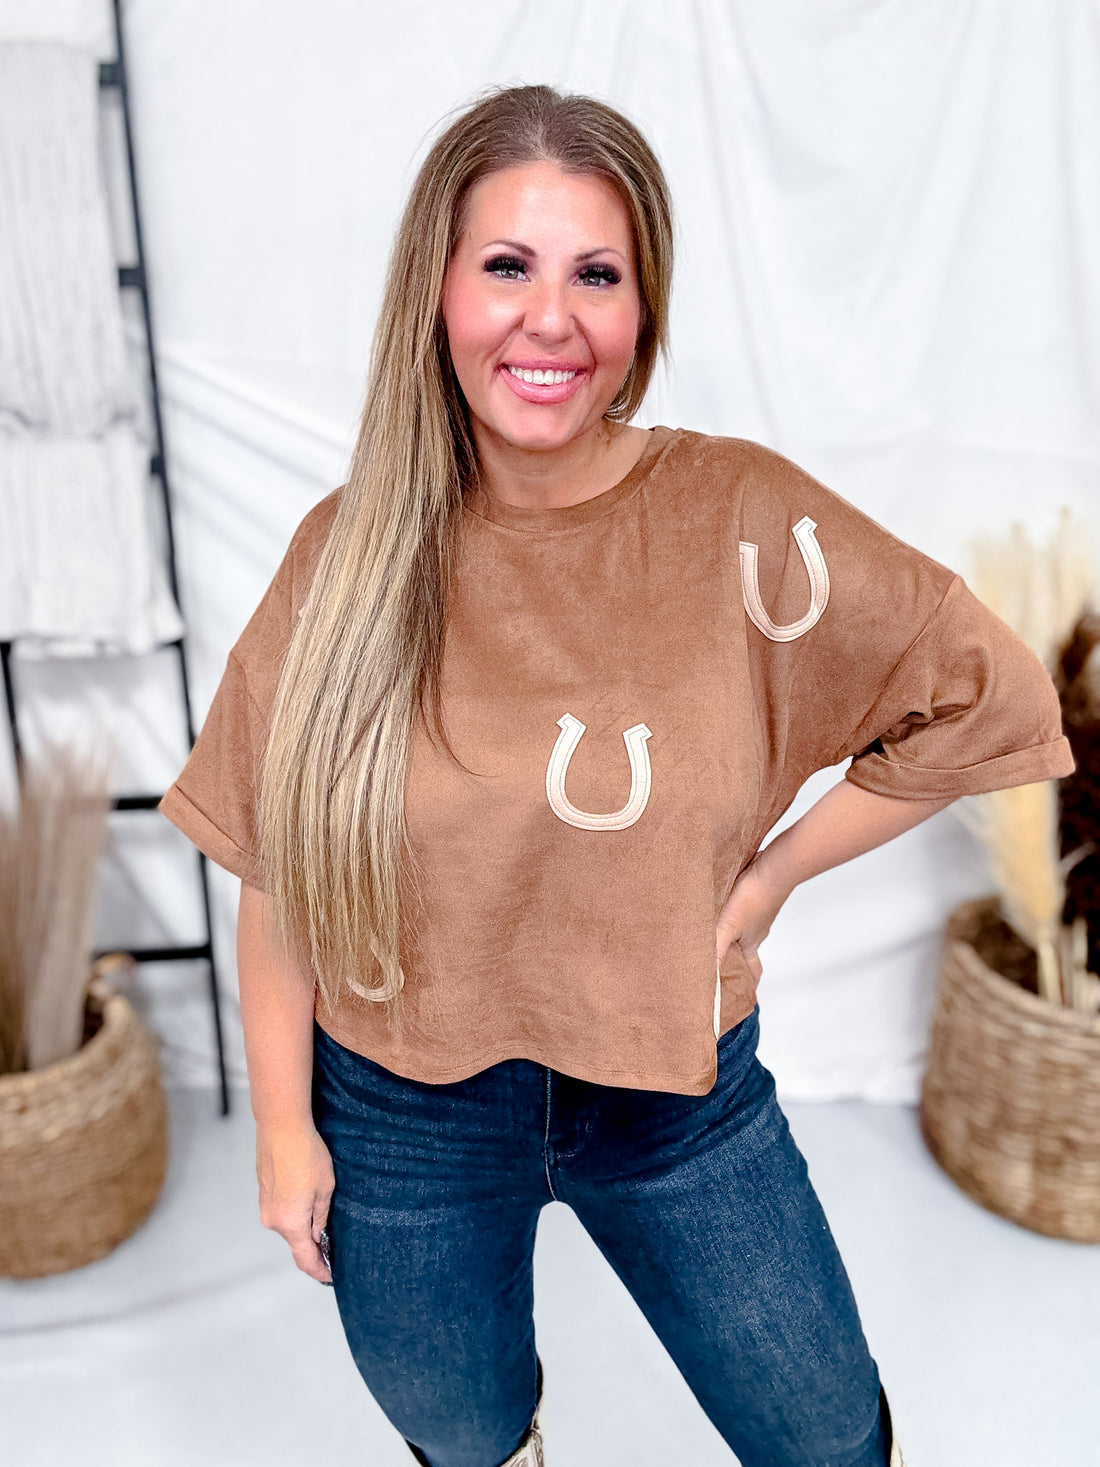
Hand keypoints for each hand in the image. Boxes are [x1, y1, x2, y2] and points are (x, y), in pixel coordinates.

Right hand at [255, 1120, 334, 1283]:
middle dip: (314, 1245)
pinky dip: (295, 1210)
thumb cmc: (306, 1154)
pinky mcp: (263, 1192)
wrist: (281, 1125)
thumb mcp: (325, 1188)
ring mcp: (265, 1206)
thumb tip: (318, 1236)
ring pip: (289, 1224)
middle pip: (296, 1242)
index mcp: (291, 1223)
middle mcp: (273, 1220)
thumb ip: (321, 1217)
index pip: (306, 1259)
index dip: (320, 1271)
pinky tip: (306, 1194)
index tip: (331, 1277)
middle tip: (334, 1244)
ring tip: (323, 1211)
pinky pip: (281, 1209)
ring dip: (304, 1224)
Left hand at [715, 852, 790, 985]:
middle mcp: (758, 930)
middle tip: (722, 965)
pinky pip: (745, 909)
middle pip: (748, 951)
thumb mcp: (728, 927)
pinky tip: (722, 906)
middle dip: (737, 961)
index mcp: (752, 943)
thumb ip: (716, 951)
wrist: (773, 868)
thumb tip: (705, 979)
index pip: (754, 972)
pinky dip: (734, 914)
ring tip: (714, 935)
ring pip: (746, 930)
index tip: (743, 996)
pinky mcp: (757, 894)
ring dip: (733, 935)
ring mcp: (760, 913)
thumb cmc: (753, 898)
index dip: (749, 985)